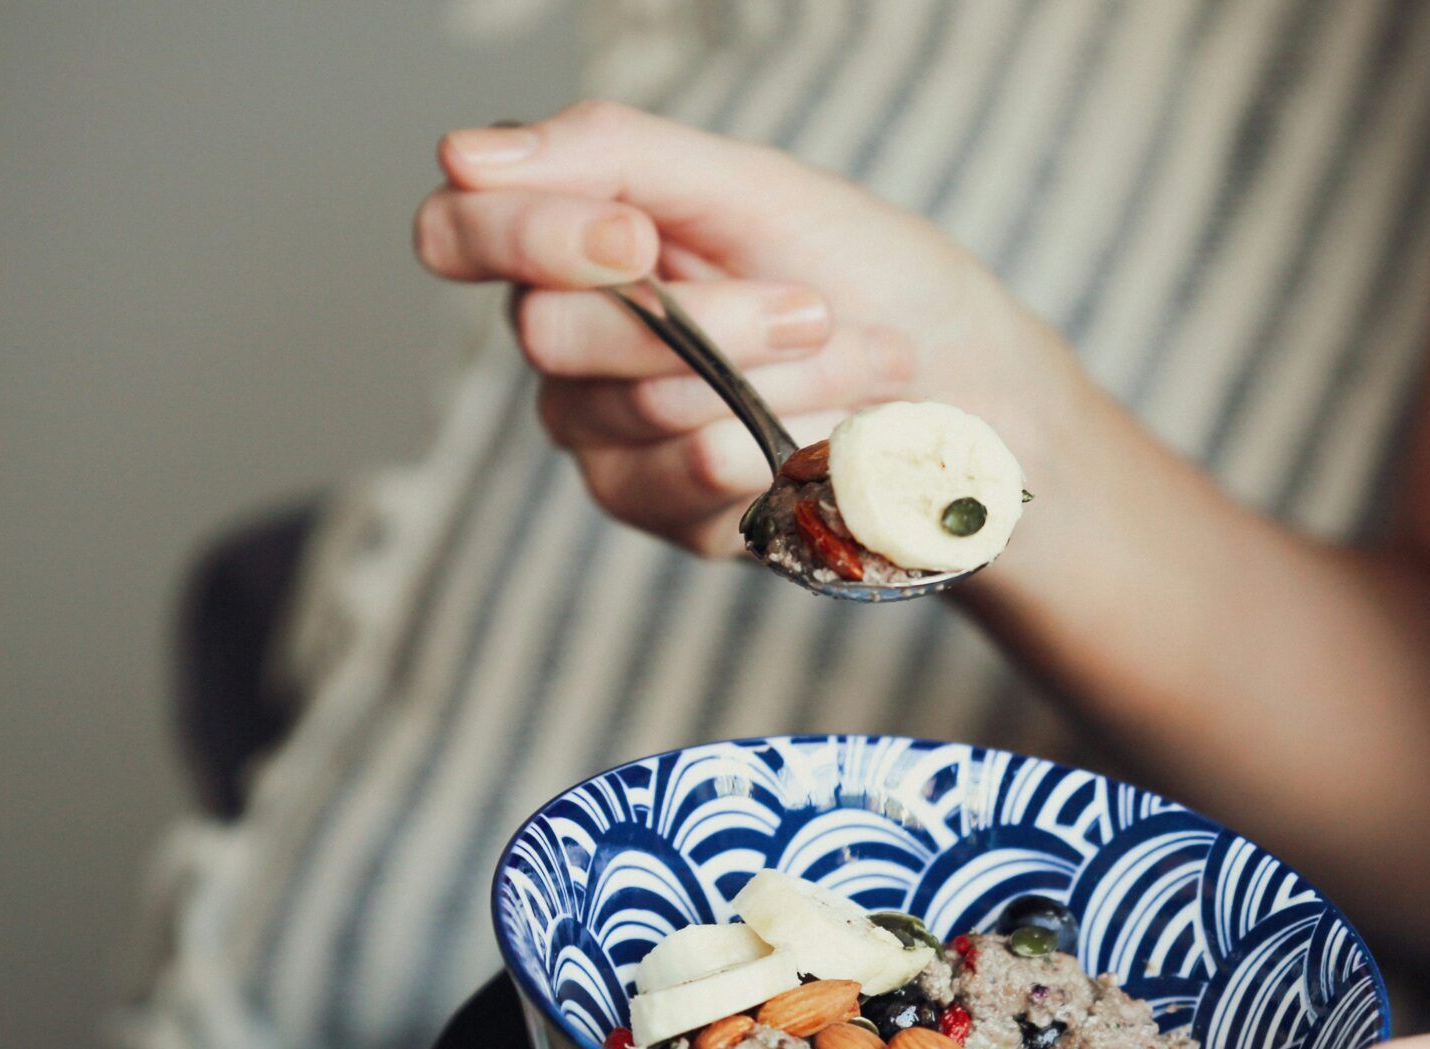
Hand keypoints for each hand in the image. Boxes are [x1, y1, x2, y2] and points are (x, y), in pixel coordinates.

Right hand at [414, 102, 1081, 556]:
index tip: (640, 235)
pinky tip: (842, 431)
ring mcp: (608, 438)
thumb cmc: (868, 275)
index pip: (456, 232)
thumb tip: (461, 156)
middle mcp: (569, 344)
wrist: (972, 392)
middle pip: (552, 332)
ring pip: (640, 408)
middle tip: (816, 303)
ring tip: (870, 362)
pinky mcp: (664, 515)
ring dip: (779, 378)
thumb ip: (613, 153)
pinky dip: (789, 443)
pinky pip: (690, 477)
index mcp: (573, 243)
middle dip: (712, 314)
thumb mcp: (754, 186)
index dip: (528, 234)